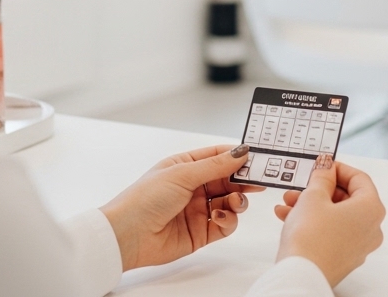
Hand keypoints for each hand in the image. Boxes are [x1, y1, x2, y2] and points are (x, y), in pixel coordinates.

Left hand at [99, 145, 262, 270]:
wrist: (128, 236)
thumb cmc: (145, 199)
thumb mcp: (182, 174)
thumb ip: (216, 166)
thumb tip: (240, 152)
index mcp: (185, 167)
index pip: (218, 157)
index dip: (237, 156)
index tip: (258, 157)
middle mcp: (193, 187)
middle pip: (228, 180)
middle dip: (244, 180)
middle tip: (259, 180)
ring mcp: (198, 209)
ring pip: (231, 202)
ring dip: (238, 200)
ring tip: (235, 202)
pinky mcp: (202, 232)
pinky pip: (226, 223)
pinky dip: (229, 219)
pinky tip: (220, 216)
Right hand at [273, 156, 385, 286]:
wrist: (301, 275)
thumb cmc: (311, 237)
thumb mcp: (313, 196)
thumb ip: (321, 177)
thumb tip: (326, 167)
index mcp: (371, 209)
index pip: (359, 178)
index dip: (338, 168)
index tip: (321, 165)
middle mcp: (371, 228)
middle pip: (347, 198)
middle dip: (320, 189)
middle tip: (302, 184)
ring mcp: (359, 245)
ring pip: (336, 215)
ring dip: (311, 205)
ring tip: (288, 202)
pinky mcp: (344, 257)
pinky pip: (331, 231)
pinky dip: (313, 222)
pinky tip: (288, 217)